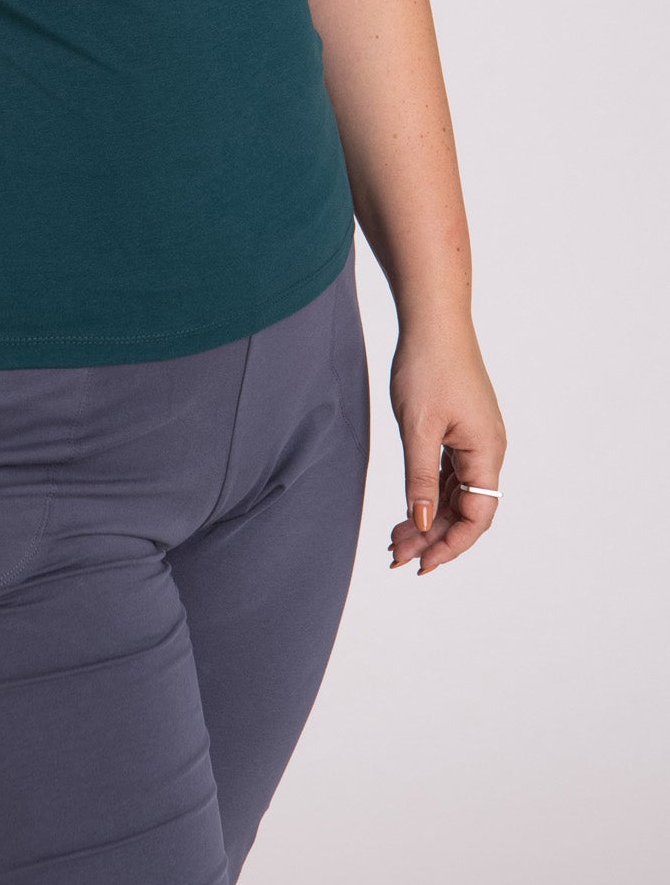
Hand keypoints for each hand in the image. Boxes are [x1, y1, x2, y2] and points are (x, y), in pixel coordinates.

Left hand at [386, 320, 505, 575]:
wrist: (433, 319)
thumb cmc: (427, 366)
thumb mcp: (418, 428)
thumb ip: (421, 479)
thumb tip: (424, 525)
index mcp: (486, 452)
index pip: (476, 517)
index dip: (450, 546)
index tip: (420, 565)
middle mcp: (488, 449)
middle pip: (467, 509)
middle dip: (434, 537)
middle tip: (396, 556)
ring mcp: (476, 438)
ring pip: (457, 493)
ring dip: (430, 517)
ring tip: (396, 539)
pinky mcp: (462, 428)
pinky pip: (451, 472)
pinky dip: (431, 492)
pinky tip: (411, 507)